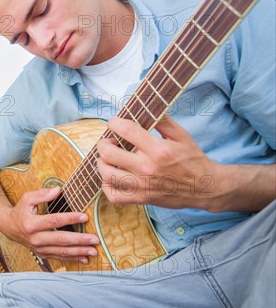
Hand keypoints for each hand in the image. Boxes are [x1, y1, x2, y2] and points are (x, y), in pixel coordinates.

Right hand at [4, 186, 99, 262]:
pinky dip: (73, 259)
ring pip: (62, 252)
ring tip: (94, 250)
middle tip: (95, 239)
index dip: (70, 219)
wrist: (9, 228)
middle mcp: (35, 238)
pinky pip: (59, 258)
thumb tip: (58, 190)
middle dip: (79, 240)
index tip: (84, 217)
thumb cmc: (21, 211)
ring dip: (79, 252)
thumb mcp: (27, 198)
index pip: (54, 221)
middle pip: (61, 240)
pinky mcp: (42, 254)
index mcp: (31, 224)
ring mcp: (39, 248)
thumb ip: (42, 194)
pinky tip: (84, 258)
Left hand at [97, 116, 218, 209]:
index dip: (114, 123)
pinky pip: (113, 195)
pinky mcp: (141, 199)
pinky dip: (107, 186)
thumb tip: (143, 109)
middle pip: (109, 154)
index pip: (126, 130)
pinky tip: (112, 178)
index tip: (114, 123)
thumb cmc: (193, 160)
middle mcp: (147, 168)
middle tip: (108, 142)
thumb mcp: (181, 135)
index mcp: (158, 149)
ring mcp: (143, 186)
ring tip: (107, 159)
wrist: (206, 188)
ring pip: (107, 174)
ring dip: (102, 163)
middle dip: (103, 144)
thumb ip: (162, 121)